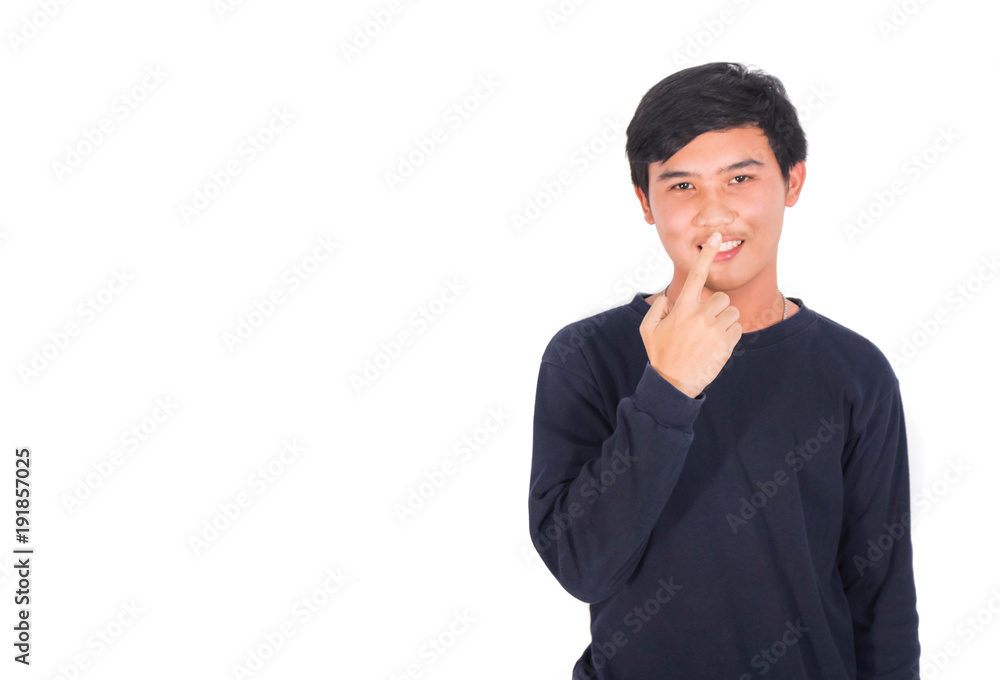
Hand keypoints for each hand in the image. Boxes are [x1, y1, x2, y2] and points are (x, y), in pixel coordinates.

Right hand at [638, 232, 742, 398]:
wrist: (673, 384)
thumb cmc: (660, 354)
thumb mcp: (648, 329)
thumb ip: (657, 307)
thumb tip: (670, 297)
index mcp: (681, 308)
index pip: (697, 275)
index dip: (706, 253)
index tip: (716, 235)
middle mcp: (699, 316)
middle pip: (720, 298)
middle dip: (715, 308)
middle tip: (704, 323)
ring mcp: (714, 330)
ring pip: (731, 312)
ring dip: (724, 321)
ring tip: (710, 336)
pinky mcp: (726, 343)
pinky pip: (737, 328)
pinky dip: (730, 335)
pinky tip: (716, 345)